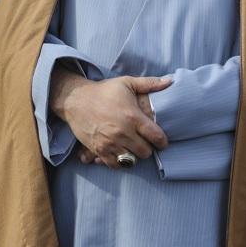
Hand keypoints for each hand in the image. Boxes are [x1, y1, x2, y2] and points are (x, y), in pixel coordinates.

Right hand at [50, 70, 171, 167]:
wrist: (76, 100)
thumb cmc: (104, 91)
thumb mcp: (127, 82)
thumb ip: (149, 84)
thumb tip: (169, 81)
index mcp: (132, 117)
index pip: (156, 136)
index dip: (162, 141)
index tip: (161, 141)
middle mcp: (123, 132)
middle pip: (145, 152)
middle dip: (148, 148)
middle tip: (145, 142)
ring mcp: (110, 143)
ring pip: (132, 160)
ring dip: (134, 156)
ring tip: (133, 148)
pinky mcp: (99, 150)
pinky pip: (115, 165)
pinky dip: (120, 162)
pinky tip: (121, 153)